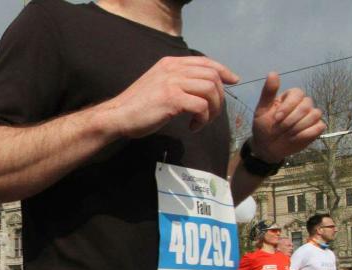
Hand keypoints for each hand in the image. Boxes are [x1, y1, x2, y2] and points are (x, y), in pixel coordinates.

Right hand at [107, 56, 238, 137]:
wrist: (117, 116)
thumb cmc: (136, 106)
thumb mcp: (157, 84)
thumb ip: (175, 80)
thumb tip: (198, 86)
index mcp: (170, 63)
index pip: (205, 62)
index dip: (223, 70)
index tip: (234, 81)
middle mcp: (173, 69)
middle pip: (212, 76)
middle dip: (219, 96)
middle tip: (212, 113)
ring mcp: (172, 83)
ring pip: (210, 90)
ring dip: (212, 109)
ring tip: (202, 121)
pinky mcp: (172, 99)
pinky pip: (201, 106)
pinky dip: (203, 119)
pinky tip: (193, 127)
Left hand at [249, 72, 325, 162]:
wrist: (267, 147)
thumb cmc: (263, 127)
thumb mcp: (262, 110)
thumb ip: (268, 92)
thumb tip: (273, 73)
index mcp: (290, 97)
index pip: (298, 93)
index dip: (288, 107)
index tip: (276, 118)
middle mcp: (303, 104)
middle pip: (306, 105)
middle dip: (291, 120)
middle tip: (279, 128)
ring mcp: (311, 116)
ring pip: (314, 115)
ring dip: (297, 127)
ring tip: (286, 133)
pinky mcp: (316, 128)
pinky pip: (318, 127)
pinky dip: (305, 134)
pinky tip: (294, 137)